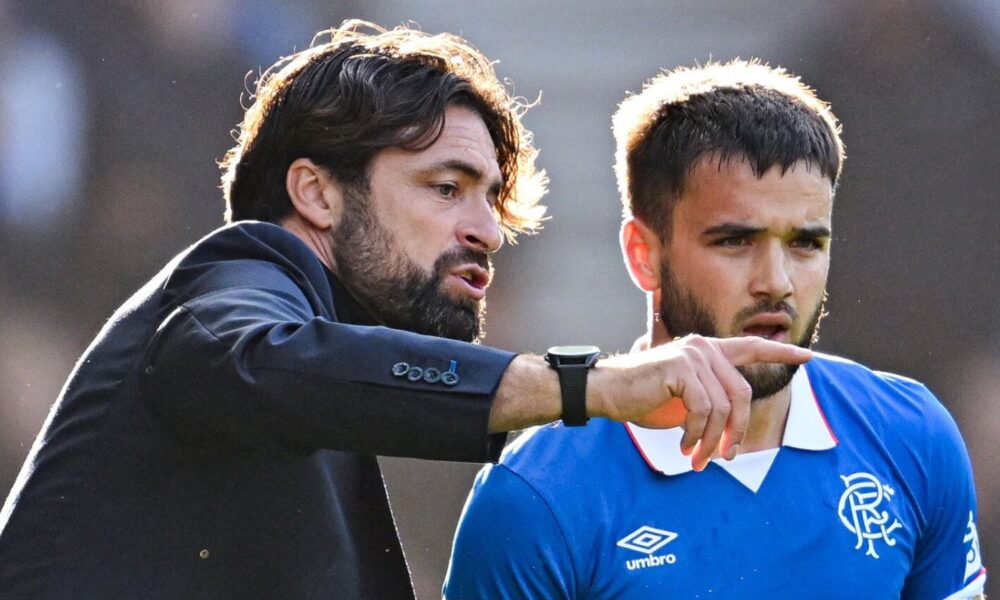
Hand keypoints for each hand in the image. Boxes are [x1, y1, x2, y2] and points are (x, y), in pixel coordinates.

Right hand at [594, 335, 811, 470]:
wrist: (607, 393)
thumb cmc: (642, 400)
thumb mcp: (685, 403)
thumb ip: (711, 405)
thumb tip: (734, 435)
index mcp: (707, 351)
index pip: (751, 348)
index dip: (780, 354)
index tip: (807, 357)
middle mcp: (704, 347)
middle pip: (743, 394)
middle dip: (737, 432)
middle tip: (725, 458)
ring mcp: (693, 354)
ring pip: (723, 407)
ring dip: (712, 441)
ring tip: (696, 459)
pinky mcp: (681, 368)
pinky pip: (704, 410)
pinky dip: (696, 435)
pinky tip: (682, 445)